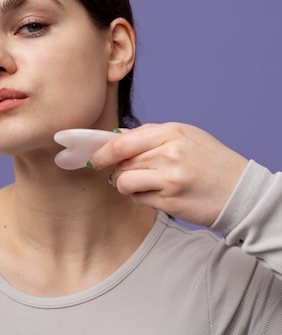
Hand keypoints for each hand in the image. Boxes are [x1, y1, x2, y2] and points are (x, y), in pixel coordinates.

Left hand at [90, 122, 248, 226]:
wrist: (240, 191)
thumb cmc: (211, 161)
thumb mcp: (186, 135)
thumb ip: (151, 134)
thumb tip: (116, 136)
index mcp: (171, 132)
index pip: (122, 142)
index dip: (102, 151)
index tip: (95, 157)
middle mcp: (169, 154)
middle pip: (121, 162)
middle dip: (116, 168)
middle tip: (125, 171)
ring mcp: (169, 179)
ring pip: (124, 182)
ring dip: (126, 184)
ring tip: (141, 183)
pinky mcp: (170, 202)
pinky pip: (138, 199)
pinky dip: (141, 197)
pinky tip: (157, 193)